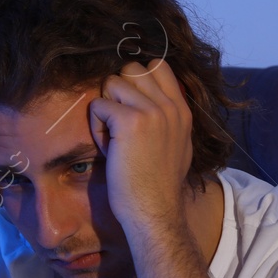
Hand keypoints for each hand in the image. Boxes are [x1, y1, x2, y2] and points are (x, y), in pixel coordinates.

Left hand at [87, 58, 192, 236]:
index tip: (132, 106)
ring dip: (105, 108)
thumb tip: (153, 100)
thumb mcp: (178, 145)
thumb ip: (169, 119)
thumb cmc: (159, 185)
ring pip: (112, 82)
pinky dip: (96, 126)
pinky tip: (108, 148)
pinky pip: (98, 105)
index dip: (138, 80)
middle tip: (119, 120)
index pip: (159, 66)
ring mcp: (151, 111)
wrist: (154, 211)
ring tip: (113, 136)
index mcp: (182, 110)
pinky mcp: (129, 121)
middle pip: (132, 69)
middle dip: (118, 90)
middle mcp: (169, 106)